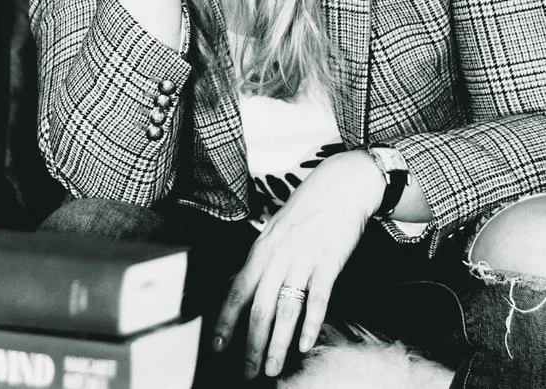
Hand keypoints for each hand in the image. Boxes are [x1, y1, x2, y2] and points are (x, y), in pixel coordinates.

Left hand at [212, 150, 384, 379]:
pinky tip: (306, 345)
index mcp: (262, 249)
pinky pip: (317, 298)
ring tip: (271, 368)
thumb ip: (262, 259)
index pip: (237, 290)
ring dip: (277, 343)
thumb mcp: (275, 230)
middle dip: (251, 343)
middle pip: (259, 307)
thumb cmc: (307, 209)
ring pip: (285, 309)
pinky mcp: (328, 262)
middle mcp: (278, 256)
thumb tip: (244, 285)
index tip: (217, 345)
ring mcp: (303, 259)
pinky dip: (310, 323)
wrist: (340, 187)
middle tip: (248, 370)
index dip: (226, 320)